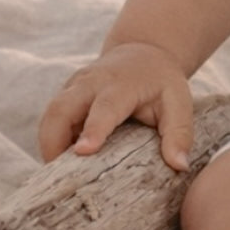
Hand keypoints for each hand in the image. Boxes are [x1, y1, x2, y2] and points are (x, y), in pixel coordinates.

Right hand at [39, 42, 193, 171]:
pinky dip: (51, 142)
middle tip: (59, 176)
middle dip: (53, 141)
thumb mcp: (179, 102)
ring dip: (49, 145)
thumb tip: (180, 166)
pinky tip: (61, 164)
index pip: (105, 106)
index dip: (93, 128)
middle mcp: (91, 82)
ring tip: (58, 176)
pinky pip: (50, 119)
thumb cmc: (162, 82)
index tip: (83, 151)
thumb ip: (179, 133)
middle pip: (61, 109)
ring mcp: (74, 87)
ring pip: (49, 115)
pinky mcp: (65, 95)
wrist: (143, 53)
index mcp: (122, 84)